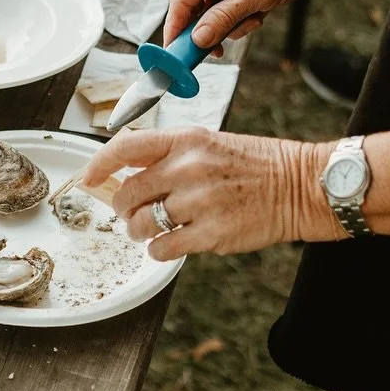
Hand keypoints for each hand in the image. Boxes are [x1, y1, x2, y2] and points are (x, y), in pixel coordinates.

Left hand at [81, 127, 340, 260]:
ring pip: (141, 224)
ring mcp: (200, 201)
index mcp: (186, 140)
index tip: (87, 178)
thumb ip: (167, 156)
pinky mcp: (212, 233)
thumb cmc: (254, 165)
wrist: (302, 185)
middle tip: (131, 213)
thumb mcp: (208, 144)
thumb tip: (122, 174)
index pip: (125, 147)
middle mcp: (189, 167)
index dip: (98, 164)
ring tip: (152, 229)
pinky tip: (170, 243)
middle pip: (127, 193)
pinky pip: (162, 248)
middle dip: (123, 208)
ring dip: (139, 231)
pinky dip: (159, 250)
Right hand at [166, 0, 336, 50]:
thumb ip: (223, 18)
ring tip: (254, 19)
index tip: (173, 53)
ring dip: (231, 26)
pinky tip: (258, 14)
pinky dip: (240, 21)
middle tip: (217, 50)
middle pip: (194, 10)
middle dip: (209, 29)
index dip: (175, 28)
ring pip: (211, 16)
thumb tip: (197, 39)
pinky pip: (225, 14)